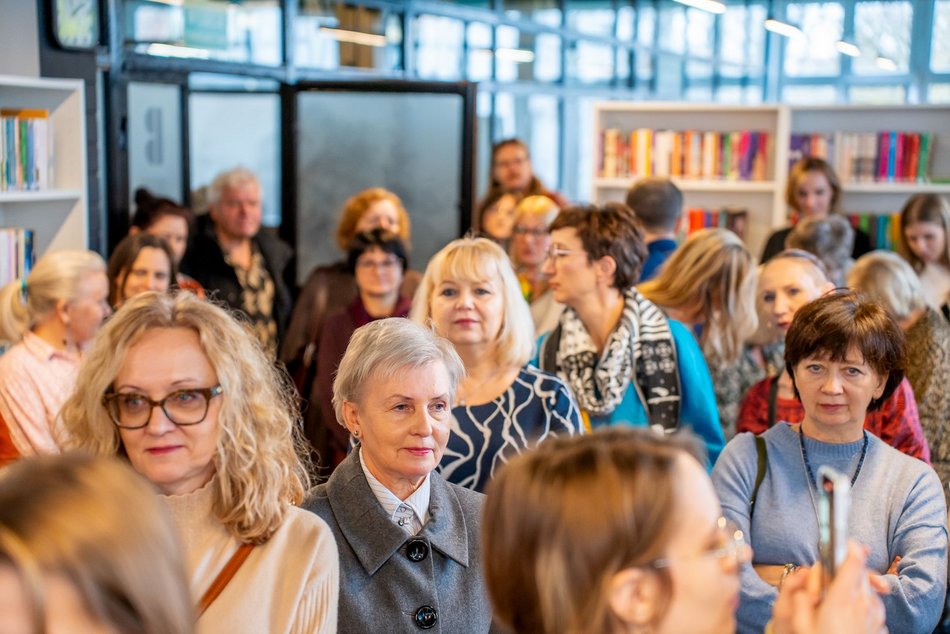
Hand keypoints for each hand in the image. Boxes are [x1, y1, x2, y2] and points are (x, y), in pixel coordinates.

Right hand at [770, 541, 886, 633]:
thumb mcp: (800, 624)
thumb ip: (799, 597)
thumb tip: (805, 582)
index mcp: (842, 599)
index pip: (853, 562)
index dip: (850, 547)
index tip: (846, 542)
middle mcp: (863, 603)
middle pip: (858, 573)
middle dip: (844, 573)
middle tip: (826, 586)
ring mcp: (875, 614)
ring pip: (864, 589)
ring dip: (851, 590)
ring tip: (834, 607)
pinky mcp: (880, 624)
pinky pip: (869, 606)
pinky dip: (859, 606)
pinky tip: (845, 620)